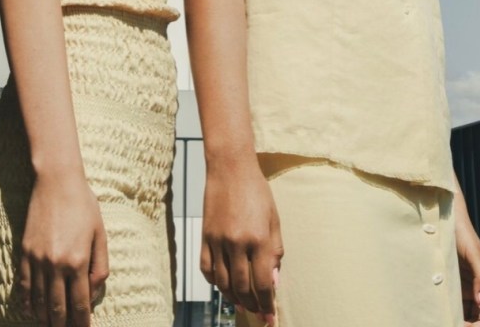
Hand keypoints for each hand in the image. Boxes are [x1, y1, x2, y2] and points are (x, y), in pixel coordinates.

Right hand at [18, 171, 108, 326]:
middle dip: (62, 325)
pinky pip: (25, 285)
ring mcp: (38, 259)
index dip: (82, 322)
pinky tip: (32, 311)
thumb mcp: (100, 233)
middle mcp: (56, 264)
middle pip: (58, 308)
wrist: (56, 181)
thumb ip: (100, 266)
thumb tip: (94, 293)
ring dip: (45, 317)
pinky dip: (28, 302)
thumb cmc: (83, 204)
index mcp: (78, 260)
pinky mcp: (25, 252)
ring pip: (39, 301)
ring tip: (51, 325)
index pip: (80, 304)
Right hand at [200, 160, 282, 321]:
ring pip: (223, 283)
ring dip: (234, 298)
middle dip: (252, 306)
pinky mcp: (204, 236)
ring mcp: (218, 240)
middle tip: (258, 315)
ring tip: (243, 305)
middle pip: (242, 287)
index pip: (262, 284)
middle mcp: (237, 242)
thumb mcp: (274, 219)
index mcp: (259, 238)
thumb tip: (272, 282)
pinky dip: (215, 283)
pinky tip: (224, 287)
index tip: (270, 319)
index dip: (267, 305)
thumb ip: (275, 251)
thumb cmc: (257, 191)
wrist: (230, 168)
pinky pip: (207, 269)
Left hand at [454, 195, 479, 324]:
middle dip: (473, 325)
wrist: (446, 220)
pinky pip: (456, 302)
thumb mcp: (473, 254)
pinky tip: (444, 315)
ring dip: (462, 320)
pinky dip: (453, 311)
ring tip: (448, 322)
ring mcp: (467, 285)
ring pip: (468, 312)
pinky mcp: (454, 282)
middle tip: (456, 326)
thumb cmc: (462, 234)